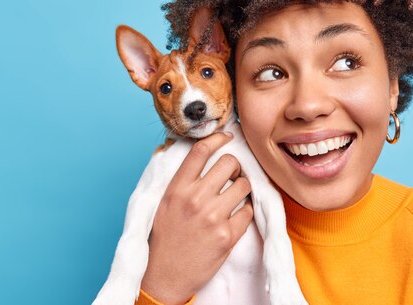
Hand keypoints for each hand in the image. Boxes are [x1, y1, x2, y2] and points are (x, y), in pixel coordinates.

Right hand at [140, 132, 253, 304]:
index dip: (217, 138)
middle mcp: (195, 199)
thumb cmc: (164, 238)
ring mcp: (213, 217)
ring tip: (234, 196)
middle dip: (234, 167)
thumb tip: (200, 154)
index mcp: (177, 189)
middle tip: (232, 175)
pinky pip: (249, 210)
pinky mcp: (227, 236)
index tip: (226, 137)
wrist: (165, 276)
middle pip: (229, 163)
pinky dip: (245, 211)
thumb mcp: (164, 203)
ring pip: (244, 184)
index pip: (201, 150)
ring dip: (242, 188)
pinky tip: (235, 216)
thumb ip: (181, 180)